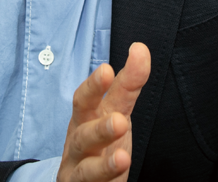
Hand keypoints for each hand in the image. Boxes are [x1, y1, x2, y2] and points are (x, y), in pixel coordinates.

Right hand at [57, 42, 150, 181]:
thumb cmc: (98, 142)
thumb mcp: (114, 112)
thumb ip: (127, 85)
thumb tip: (140, 49)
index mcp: (85, 119)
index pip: (86, 99)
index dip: (94, 86)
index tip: (107, 70)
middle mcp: (78, 144)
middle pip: (82, 135)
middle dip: (99, 128)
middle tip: (120, 121)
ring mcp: (77, 171)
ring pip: (85, 170)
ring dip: (103, 164)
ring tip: (122, 158)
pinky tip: (118, 178)